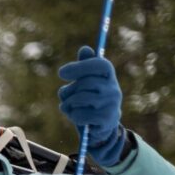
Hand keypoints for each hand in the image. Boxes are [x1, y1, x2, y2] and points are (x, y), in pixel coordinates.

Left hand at [58, 45, 125, 166]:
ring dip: (68, 104)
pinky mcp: (106, 119)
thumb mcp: (85, 81)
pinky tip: (76, 117)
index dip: (80, 67)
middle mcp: (114, 88)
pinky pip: (81, 115)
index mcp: (109, 75)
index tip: (61, 73)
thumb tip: (85, 49)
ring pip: (80, 99)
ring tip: (69, 106)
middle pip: (85, 83)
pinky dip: (73, 116)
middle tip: (65, 95)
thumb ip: (84, 65)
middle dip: (69, 90)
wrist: (101, 125)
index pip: (99, 64)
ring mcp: (112, 104)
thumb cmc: (89, 99)